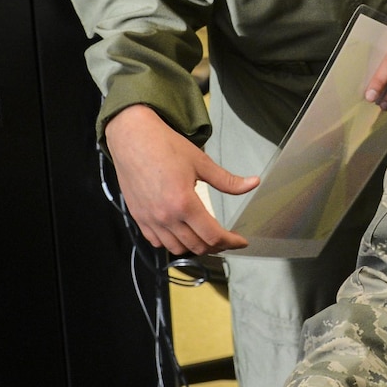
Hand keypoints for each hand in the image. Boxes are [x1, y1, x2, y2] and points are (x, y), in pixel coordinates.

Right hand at [104, 105, 258, 256]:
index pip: (213, 235)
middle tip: (226, 239)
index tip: (241, 241)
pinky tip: (181, 233)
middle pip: (197, 247)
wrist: (132, 138)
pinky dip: (172, 243)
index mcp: (184, 203)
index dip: (231, 242)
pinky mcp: (138, 217)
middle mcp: (166, 216)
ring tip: (205, 237)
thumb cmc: (165, 146)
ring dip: (195, 247)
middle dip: (216, 246)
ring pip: (177, 249)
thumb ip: (227, 180)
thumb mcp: (200, 162)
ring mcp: (150, 219)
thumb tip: (253, 183)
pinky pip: (157, 242)